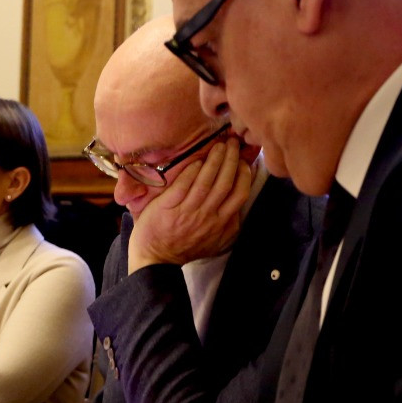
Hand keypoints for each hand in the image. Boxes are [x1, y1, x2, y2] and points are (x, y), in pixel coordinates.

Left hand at [127, 137, 253, 273]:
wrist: (157, 259)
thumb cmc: (186, 247)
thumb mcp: (216, 242)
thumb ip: (230, 225)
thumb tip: (241, 206)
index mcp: (222, 223)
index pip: (240, 193)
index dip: (244, 174)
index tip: (243, 160)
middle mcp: (207, 216)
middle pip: (225, 182)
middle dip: (231, 159)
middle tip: (232, 143)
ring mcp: (188, 211)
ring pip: (206, 181)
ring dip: (214, 161)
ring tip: (218, 145)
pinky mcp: (168, 207)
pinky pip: (183, 186)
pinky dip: (192, 172)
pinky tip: (197, 160)